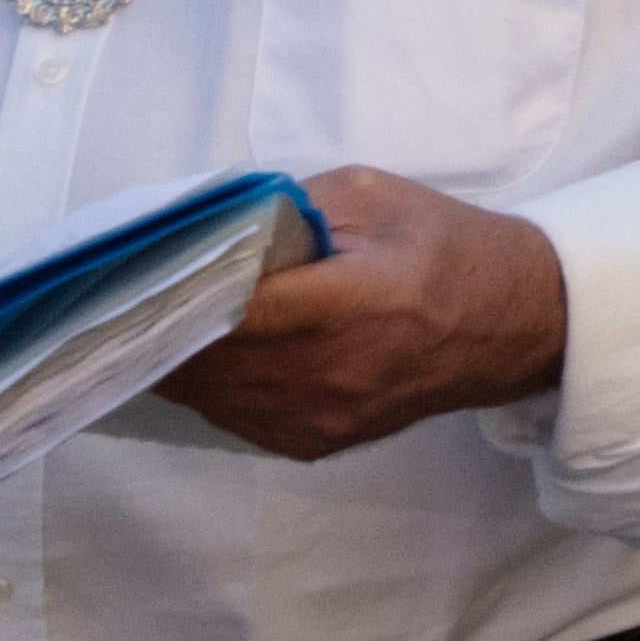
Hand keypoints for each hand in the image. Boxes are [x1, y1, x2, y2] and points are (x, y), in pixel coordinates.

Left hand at [155, 171, 570, 457]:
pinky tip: (215, 349)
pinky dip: (209, 383)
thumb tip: (210, 229)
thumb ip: (287, 206)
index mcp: (357, 303)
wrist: (512, 323)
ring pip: (205, 395)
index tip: (132, 272)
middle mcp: (333, 374)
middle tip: (127, 292)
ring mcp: (320, 419)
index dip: (174, 294)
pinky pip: (229, 416)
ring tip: (162, 316)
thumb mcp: (374, 196)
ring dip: (178, 358)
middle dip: (161, 326)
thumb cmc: (445, 248)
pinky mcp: (313, 444)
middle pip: (205, 360)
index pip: (233, 310)